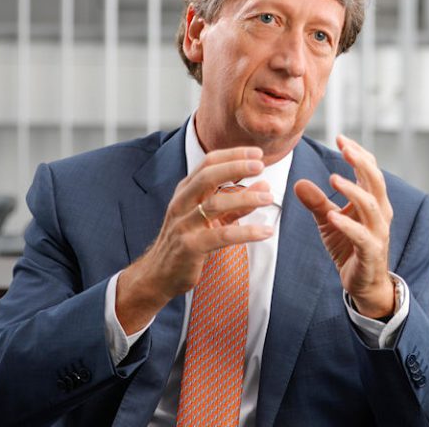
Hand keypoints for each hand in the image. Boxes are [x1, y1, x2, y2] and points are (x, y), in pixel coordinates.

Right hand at [116, 147, 273, 333]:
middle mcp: (182, 203)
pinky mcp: (190, 247)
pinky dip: (246, 232)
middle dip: (235, 167)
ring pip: (215, 204)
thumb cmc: (189, 240)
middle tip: (261, 165)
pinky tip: (266, 232)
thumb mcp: (213, 217)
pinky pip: (221, 236)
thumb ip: (238, 202)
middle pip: (208, 176)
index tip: (258, 153)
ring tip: (269, 197)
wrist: (159, 274)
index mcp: (186, 191)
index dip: (233, 155)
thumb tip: (265, 184)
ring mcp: (183, 224)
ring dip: (245, 198)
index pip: (208, 163)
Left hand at [294, 135, 394, 318]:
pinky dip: (347, 225)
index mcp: (373, 201)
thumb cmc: (349, 248)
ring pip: (371, 206)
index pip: (370, 171)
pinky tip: (332, 216)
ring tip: (334, 179)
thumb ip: (317, 202)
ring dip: (353, 191)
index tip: (340, 138)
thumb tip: (298, 182)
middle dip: (361, 162)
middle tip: (344, 148)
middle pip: (376, 181)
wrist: (364, 284)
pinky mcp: (371, 252)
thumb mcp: (328, 221)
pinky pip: (361, 236)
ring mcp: (378, 233)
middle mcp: (380, 213)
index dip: (358, 153)